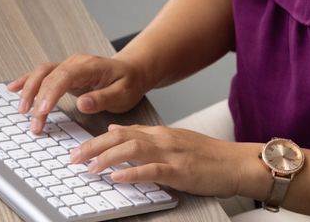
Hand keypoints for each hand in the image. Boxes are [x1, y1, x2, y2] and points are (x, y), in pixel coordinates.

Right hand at [7, 54, 148, 133]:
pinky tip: (14, 88)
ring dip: (29, 91)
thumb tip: (82, 103)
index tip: (42, 111)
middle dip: (37, 100)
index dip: (50, 93)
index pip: (64, 77)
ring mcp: (68, 66)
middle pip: (49, 77)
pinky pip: (42, 74)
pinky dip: (27, 81)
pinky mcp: (64, 73)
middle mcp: (76, 63)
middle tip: (35, 124)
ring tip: (22, 112)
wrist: (133, 71)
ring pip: (41, 74)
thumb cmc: (128, 83)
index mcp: (90, 66)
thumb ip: (102, 98)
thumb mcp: (123, 94)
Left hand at [69, 124, 258, 199]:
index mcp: (159, 133)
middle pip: (121, 138)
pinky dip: (132, 173)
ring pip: (132, 150)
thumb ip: (144, 137)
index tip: (77, 149)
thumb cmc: (207, 156)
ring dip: (108, 159)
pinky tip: (118, 178)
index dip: (96, 139)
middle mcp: (162, 139)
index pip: (122, 131)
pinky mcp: (180, 170)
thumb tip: (116, 132)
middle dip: (94, 147)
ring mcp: (171, 153)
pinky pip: (152, 170)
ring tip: (90, 168)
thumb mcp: (173, 141)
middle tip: (73, 158)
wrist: (236, 163)